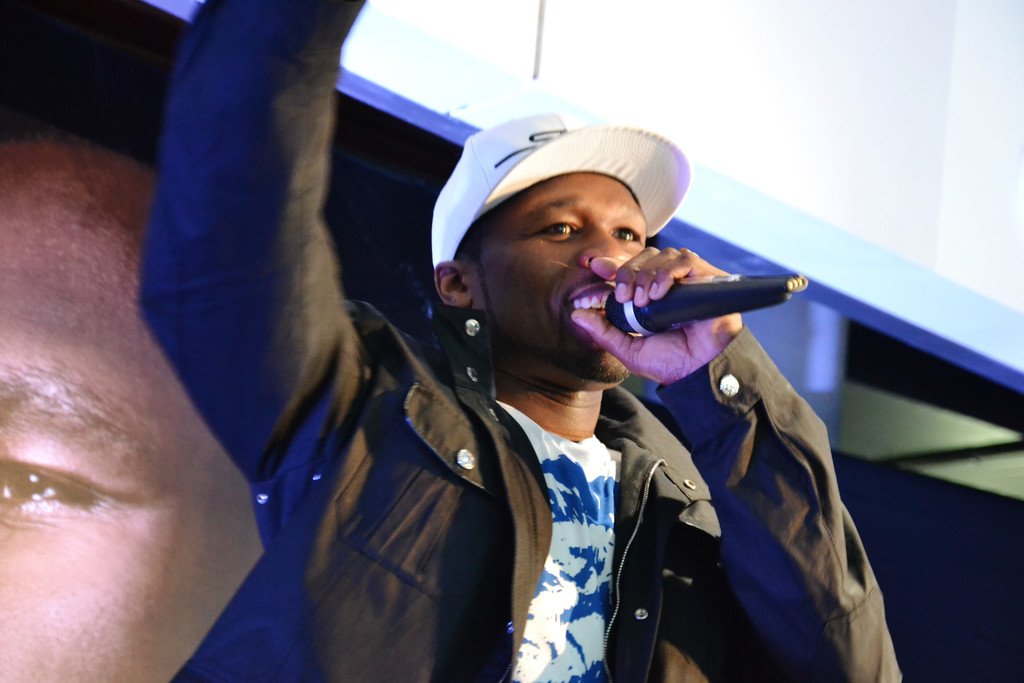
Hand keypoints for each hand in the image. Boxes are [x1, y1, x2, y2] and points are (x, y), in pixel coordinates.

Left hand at [571, 247, 742, 384]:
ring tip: (643, 300)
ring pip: (663, 255)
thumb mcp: (629, 349)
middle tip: (624, 297)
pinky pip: (685, 260)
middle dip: (627, 271)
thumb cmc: (671, 363)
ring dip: (646, 274)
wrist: (700, 374)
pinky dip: (667, 273)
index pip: (631, 268)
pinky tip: (658, 293)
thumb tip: (576, 314)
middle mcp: (671, 283)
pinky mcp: (708, 278)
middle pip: (645, 257)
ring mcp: (689, 279)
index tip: (594, 266)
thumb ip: (603, 332)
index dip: (612, 263)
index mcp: (651, 295)